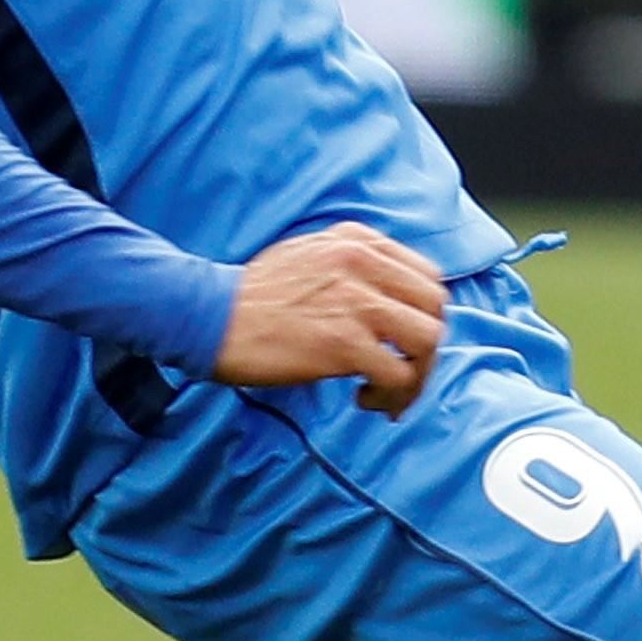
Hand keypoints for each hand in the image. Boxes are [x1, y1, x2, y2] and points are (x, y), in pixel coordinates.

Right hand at [219, 221, 451, 416]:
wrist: (206, 315)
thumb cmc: (252, 294)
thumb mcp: (310, 254)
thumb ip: (355, 265)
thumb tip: (391, 298)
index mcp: (358, 241)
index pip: (428, 276)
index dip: (424, 314)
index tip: (406, 340)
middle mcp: (363, 264)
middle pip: (435, 309)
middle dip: (426, 348)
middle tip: (403, 371)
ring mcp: (356, 303)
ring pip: (427, 342)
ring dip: (415, 375)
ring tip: (386, 392)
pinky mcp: (344, 343)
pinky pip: (398, 375)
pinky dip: (391, 394)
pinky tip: (364, 399)